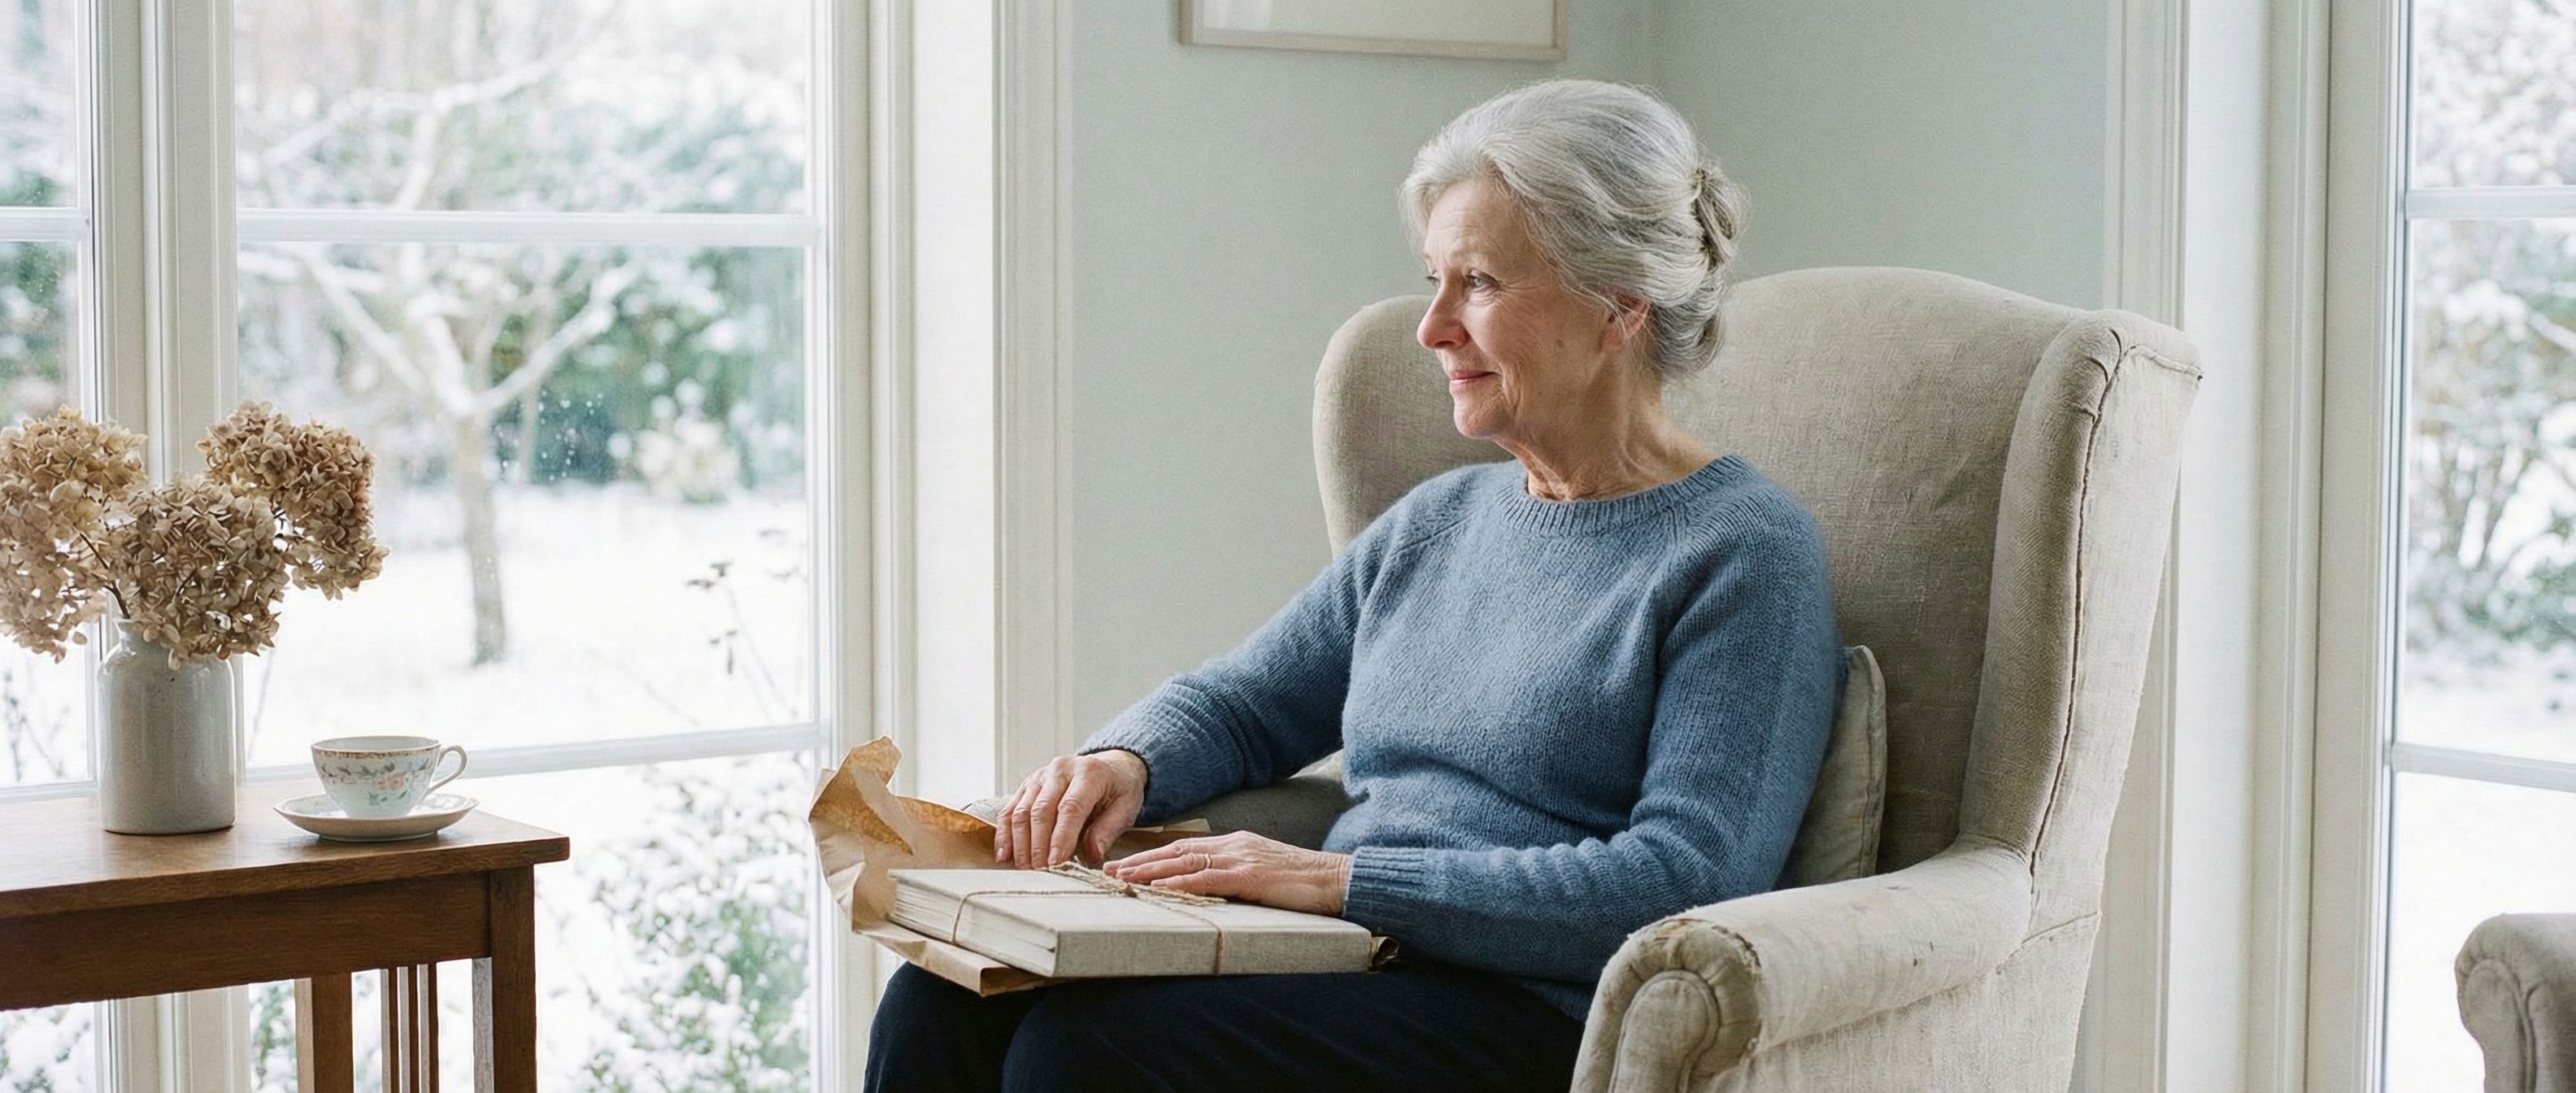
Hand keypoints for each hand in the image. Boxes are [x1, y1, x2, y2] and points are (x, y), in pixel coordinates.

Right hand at [994, 749, 1148, 868]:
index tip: (1055, 863)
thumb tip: (1092, 855)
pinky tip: (1005, 854)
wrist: (1110, 766)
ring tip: (1024, 868)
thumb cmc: (1119, 790)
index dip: (1061, 837)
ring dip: (1020, 843)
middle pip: (1041, 810)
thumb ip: (1108, 830)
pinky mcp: (1027, 784)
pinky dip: (1005, 833)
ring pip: (1022, 810)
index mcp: (1089, 773)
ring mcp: (1041, 775)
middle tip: (1038, 872)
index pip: (1070, 807)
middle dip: (1038, 845)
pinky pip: (1010, 808)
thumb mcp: (1126, 807)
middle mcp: (1061, 769)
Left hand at [1103, 831, 1353, 916]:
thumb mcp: (1263, 874)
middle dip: (1140, 861)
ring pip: (1186, 862)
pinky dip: (1182, 883)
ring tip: (1121, 879)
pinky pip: (1209, 879)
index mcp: (1235, 844)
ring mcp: (1242, 858)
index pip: (1184, 848)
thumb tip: (1208, 890)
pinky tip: (1160, 889)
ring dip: (1150, 871)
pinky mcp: (1252, 876)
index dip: (1152, 856)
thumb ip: (1235, 877)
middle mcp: (1234, 845)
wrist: (1339, 880)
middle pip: (1177, 851)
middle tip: (1107, 872)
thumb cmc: (1304, 884)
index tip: (1124, 866)